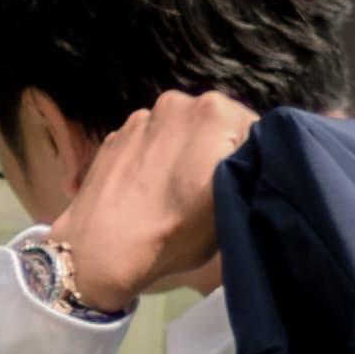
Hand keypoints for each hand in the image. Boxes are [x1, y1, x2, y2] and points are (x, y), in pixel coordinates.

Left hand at [54, 90, 258, 311]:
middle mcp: (177, 102)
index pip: (253, 130)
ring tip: (174, 192)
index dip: (254, 161)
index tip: (245, 187)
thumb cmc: (176, 231)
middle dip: (216, 150)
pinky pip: (148, 142)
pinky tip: (147, 190)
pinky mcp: (114, 136)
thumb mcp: (234, 207)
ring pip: (178, 132)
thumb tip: (250, 164)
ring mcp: (141, 117)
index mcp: (215, 111)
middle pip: (213, 125)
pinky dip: (154, 158)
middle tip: (211, 191)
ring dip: (183, 152)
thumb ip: (248, 173)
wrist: (101, 251)